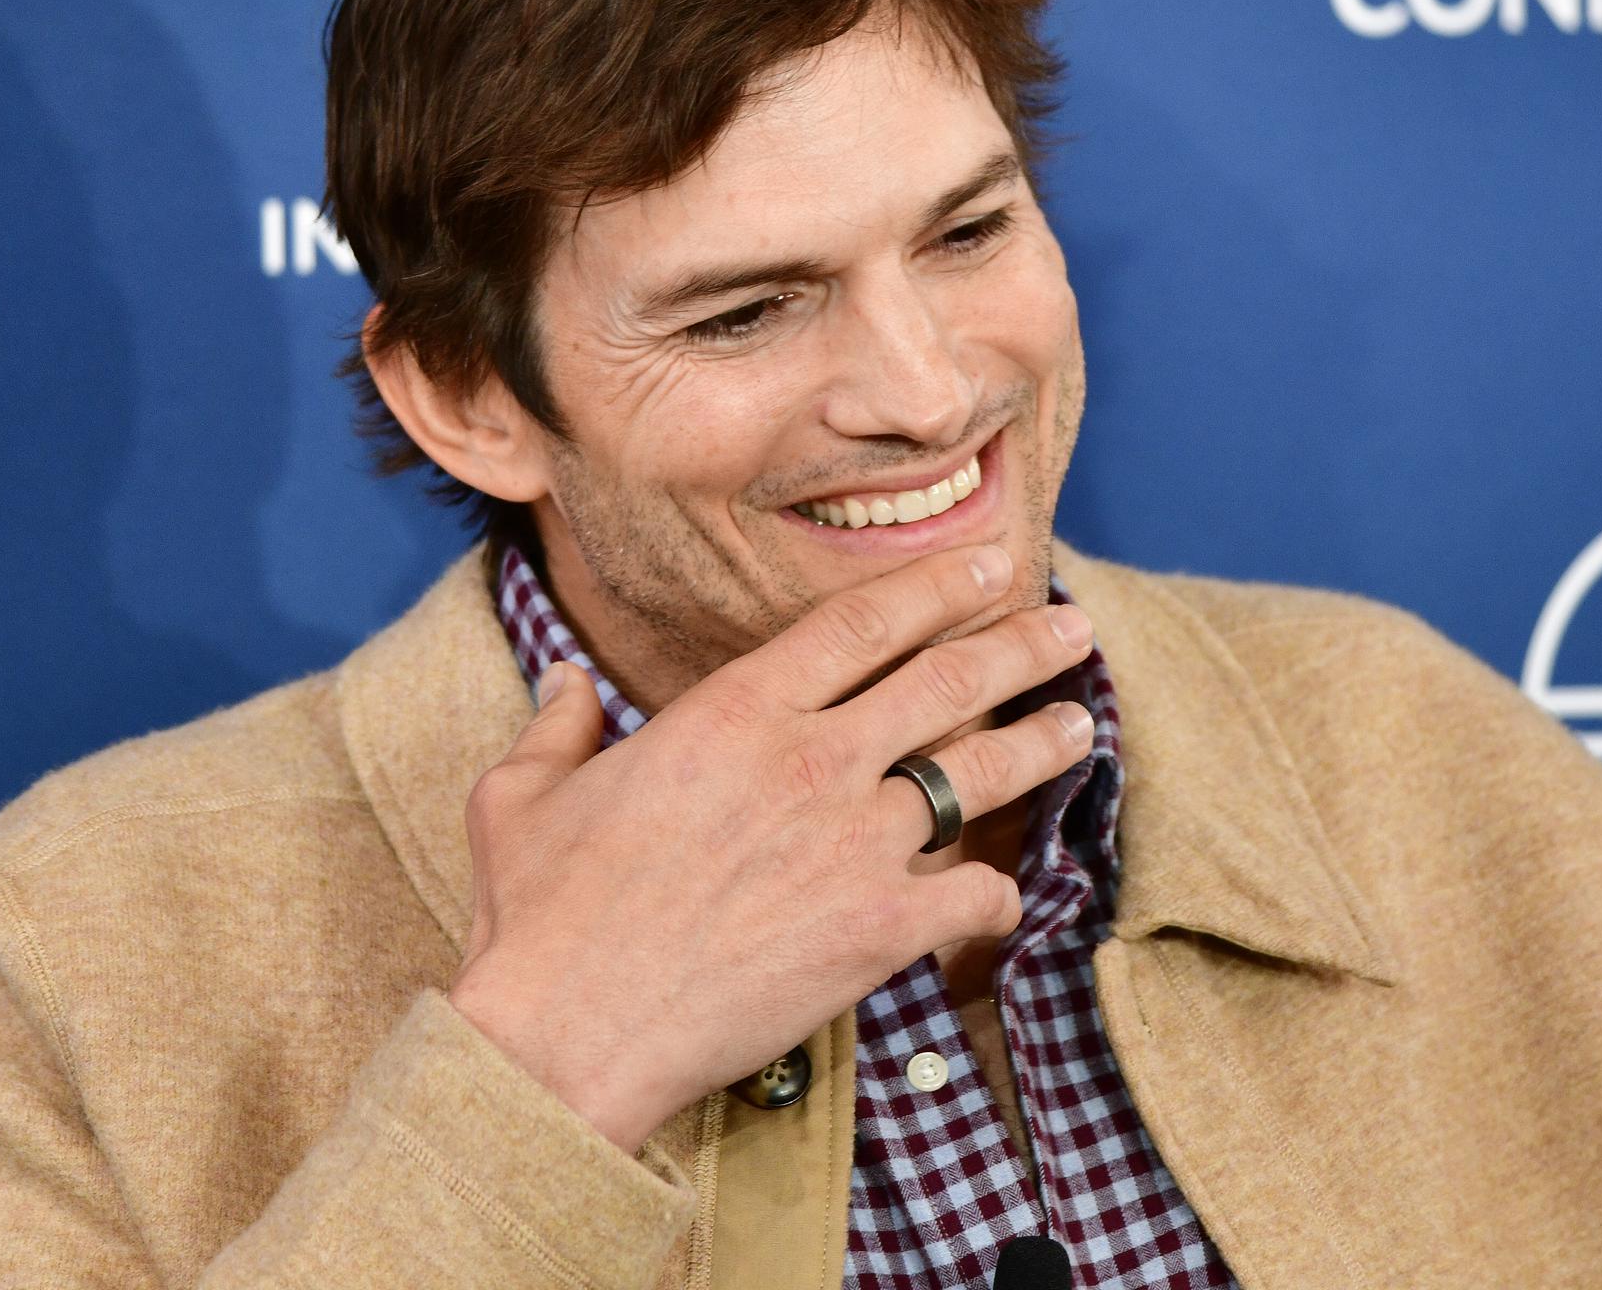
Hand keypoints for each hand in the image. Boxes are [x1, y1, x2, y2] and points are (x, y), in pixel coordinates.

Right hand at [444, 543, 1095, 1151]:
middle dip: (1023, 642)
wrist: (567, 1035)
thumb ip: (557, 726)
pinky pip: (974, 897)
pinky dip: (999, 896)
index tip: (990, 565)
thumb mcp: (519, 797)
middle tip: (1072, 622)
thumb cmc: (538, 917)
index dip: (940, 584)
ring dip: (1042, 744)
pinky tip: (1007, 896)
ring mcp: (852, 845)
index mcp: (733, 712)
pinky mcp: (877, 931)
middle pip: (947, 679)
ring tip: (1082, 723)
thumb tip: (563, 679)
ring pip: (978, 774)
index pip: (863, 620)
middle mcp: (808, 761)